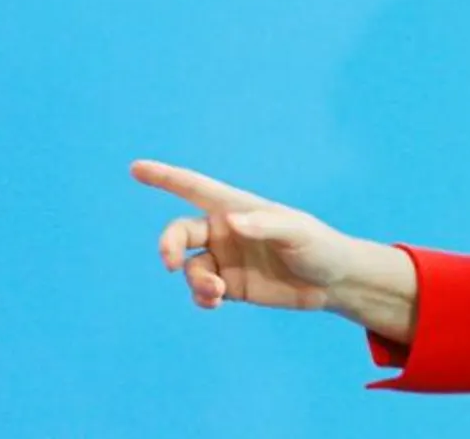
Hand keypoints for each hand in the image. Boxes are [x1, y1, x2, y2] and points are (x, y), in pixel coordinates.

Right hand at [132, 158, 360, 310]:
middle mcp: (226, 231)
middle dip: (168, 245)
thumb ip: (265, 225)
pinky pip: (201, 291)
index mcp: (238, 208)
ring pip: (189, 267)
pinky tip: (216, 301)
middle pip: (179, 232)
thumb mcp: (297, 233)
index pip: (195, 188)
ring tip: (217, 293)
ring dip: (195, 281)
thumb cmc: (320, 247)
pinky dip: (202, 297)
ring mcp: (226, 259)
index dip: (165, 177)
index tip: (136, 168)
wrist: (333, 282)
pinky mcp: (230, 286)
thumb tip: (229, 221)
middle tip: (171, 263)